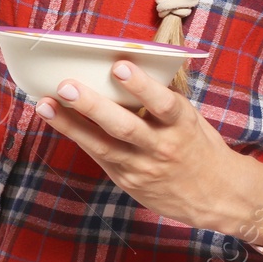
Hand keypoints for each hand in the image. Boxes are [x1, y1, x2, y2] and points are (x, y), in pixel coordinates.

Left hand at [36, 59, 246, 232]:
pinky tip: (57, 120)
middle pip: (124, 126)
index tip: (118, 65)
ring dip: (70, 124)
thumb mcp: (190, 119)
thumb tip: (128, 65)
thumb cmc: (197, 145)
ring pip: (102, 145)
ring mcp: (142, 166)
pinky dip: (77, 137)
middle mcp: (161, 146)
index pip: (162, 103)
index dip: (140, 85)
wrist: (217, 196)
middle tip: (66, 86)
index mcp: (181, 123)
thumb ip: (162, 99)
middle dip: (93, 105)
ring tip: (45, 104)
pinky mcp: (127, 180)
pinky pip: (99, 156)